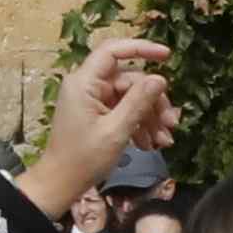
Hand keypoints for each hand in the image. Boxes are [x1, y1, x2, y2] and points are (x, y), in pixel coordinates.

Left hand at [21, 32, 177, 216]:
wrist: (61, 184)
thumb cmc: (83, 159)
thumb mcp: (116, 131)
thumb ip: (138, 102)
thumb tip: (160, 78)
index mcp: (84, 83)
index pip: (113, 51)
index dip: (141, 48)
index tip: (167, 55)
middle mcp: (87, 85)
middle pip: (129, 80)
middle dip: (153, 101)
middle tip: (172, 123)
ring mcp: (92, 99)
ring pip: (130, 97)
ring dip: (149, 116)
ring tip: (164, 140)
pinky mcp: (96, 113)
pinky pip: (123, 110)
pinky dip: (138, 124)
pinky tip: (150, 143)